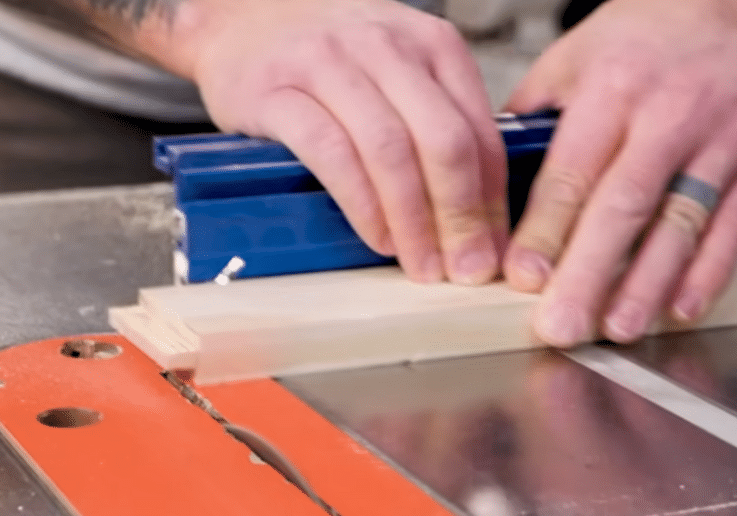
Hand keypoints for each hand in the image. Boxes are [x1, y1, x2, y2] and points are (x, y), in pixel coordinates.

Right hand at [161, 0, 507, 283]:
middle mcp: (385, 46)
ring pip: (390, 150)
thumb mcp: (399, 69)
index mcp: (431, 44)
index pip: (480, 131)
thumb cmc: (328, 56)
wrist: (241, 21)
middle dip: (461, 216)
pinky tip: (377, 236)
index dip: (494, 201)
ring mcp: (329, 65)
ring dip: (414, 220)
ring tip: (421, 264)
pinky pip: (331, 153)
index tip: (494, 249)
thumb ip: (440, 120)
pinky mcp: (277, 91)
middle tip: (466, 269)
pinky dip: (361, 204)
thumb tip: (482, 207)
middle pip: (443, 141)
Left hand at [502, 0, 736, 344]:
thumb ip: (534, 113)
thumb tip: (490, 169)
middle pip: (622, 208)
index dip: (545, 232)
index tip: (522, 278)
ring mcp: (720, 141)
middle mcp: (668, 117)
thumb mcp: (575, 53)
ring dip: (647, 285)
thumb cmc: (652, 28)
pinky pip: (734, 226)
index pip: (572, 174)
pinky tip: (681, 308)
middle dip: (587, 274)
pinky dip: (709, 273)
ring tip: (617, 328)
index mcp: (612, 90)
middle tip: (560, 325)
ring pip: (680, 224)